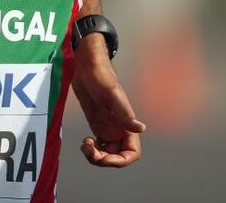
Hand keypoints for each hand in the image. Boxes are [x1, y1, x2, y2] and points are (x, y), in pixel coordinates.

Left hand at [72, 34, 145, 167]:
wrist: (85, 64)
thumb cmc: (100, 74)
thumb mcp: (111, 93)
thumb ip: (125, 112)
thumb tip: (141, 128)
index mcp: (126, 124)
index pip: (132, 153)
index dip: (121, 161)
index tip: (104, 156)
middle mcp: (119, 128)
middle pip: (117, 157)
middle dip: (104, 160)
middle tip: (88, 149)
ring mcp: (107, 127)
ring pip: (106, 153)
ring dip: (96, 156)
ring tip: (85, 145)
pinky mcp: (96, 123)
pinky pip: (98, 145)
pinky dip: (91, 149)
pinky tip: (84, 142)